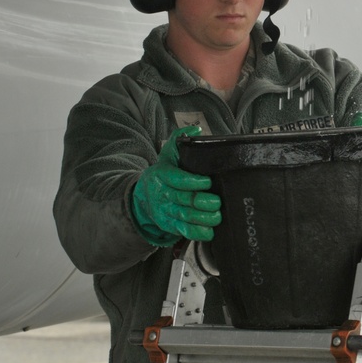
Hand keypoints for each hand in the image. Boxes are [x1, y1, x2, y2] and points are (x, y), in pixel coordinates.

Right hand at [132, 126, 221, 244]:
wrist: (144, 196)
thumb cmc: (163, 172)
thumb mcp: (169, 153)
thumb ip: (180, 139)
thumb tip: (196, 129)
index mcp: (162, 174)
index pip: (176, 179)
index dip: (192, 182)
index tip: (208, 182)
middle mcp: (162, 194)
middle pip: (182, 199)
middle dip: (201, 201)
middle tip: (217, 201)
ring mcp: (165, 211)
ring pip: (184, 216)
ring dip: (202, 218)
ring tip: (217, 216)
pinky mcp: (169, 224)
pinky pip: (182, 231)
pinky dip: (196, 233)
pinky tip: (209, 232)